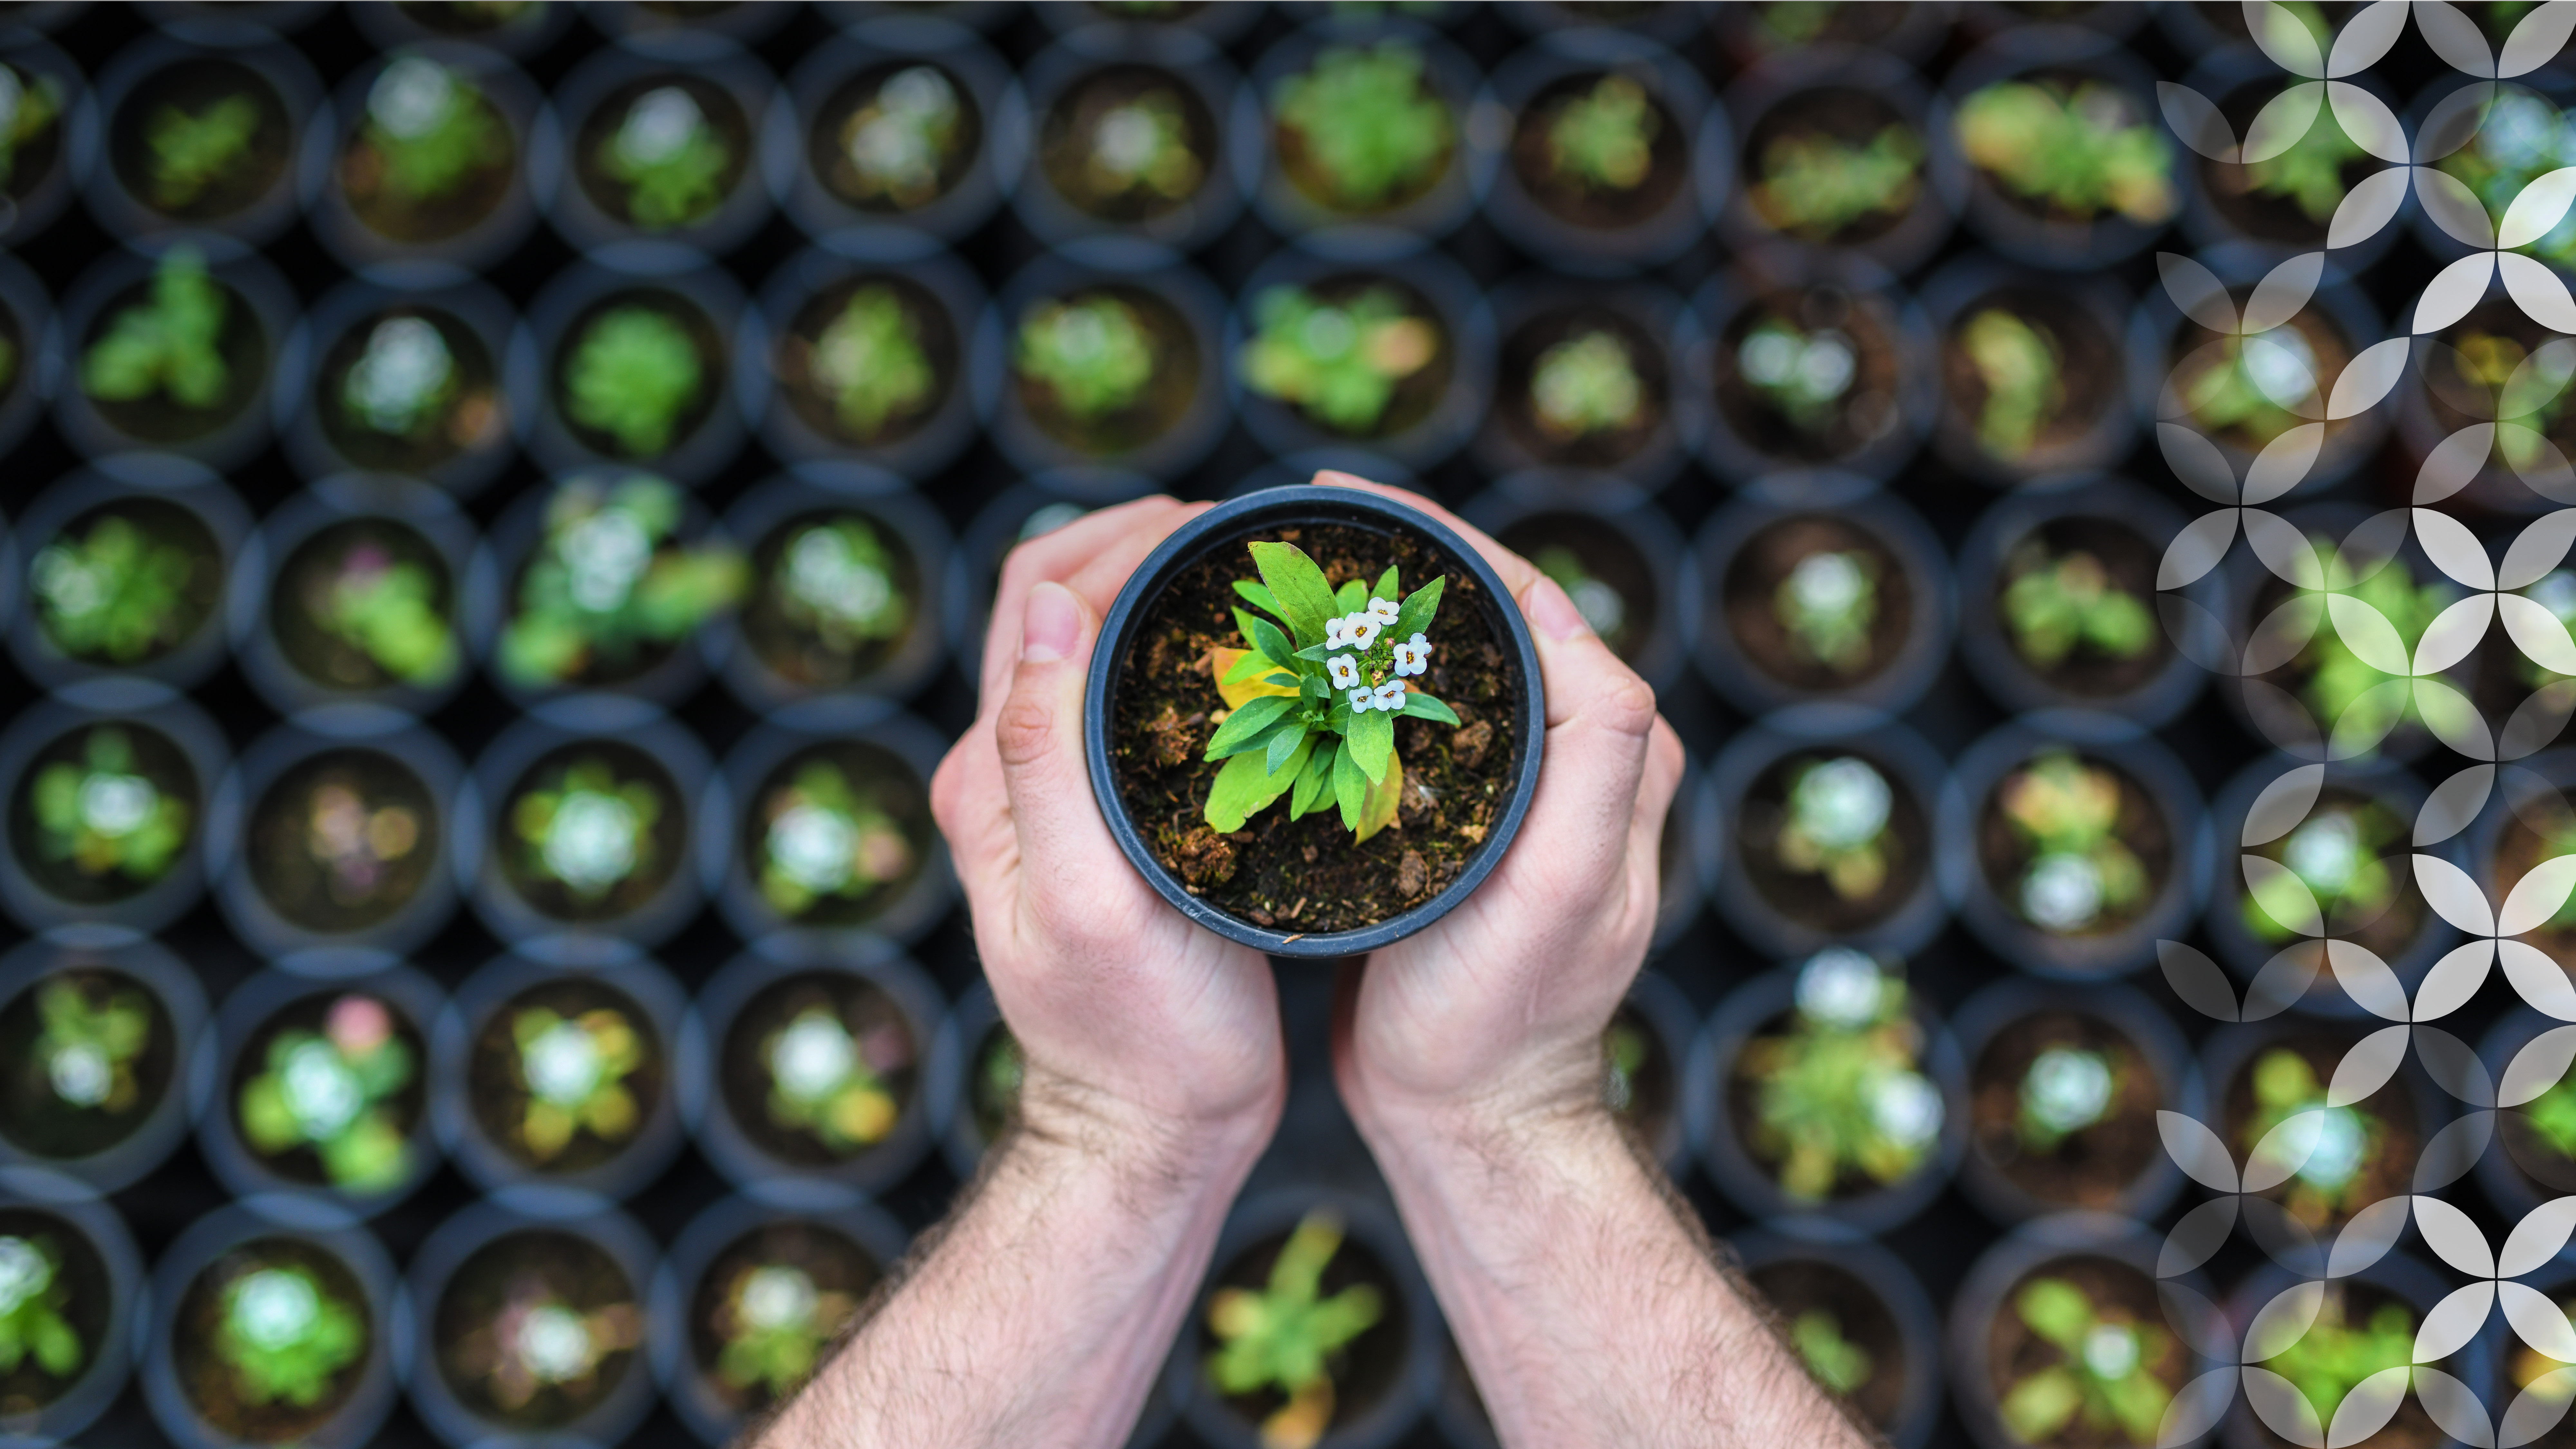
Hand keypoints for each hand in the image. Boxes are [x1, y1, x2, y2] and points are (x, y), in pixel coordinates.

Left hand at [931, 496, 1285, 1177]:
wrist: (1153, 1131)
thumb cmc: (1138, 1037)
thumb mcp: (1093, 902)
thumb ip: (1048, 759)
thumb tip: (1045, 612)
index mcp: (990, 777)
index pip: (1039, 595)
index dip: (1127, 543)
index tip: (1227, 538)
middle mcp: (1008, 773)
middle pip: (1059, 600)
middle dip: (1149, 543)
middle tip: (1254, 541)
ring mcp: (1054, 796)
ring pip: (1097, 644)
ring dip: (1167, 593)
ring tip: (1262, 584)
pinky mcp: (1104, 822)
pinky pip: (1131, 700)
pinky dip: (1183, 655)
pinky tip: (1257, 663)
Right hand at [1317, 474, 1684, 1144]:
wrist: (1471, 1117)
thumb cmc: (1506, 1019)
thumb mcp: (1561, 893)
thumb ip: (1593, 763)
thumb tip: (1575, 627)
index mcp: (1615, 749)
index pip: (1529, 600)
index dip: (1440, 536)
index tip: (1346, 502)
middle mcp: (1579, 755)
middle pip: (1486, 615)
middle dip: (1396, 557)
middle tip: (1299, 525)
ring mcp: (1521, 785)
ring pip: (1448, 660)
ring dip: (1372, 612)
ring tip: (1287, 577)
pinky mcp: (1468, 817)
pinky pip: (1420, 715)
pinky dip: (1361, 676)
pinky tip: (1296, 667)